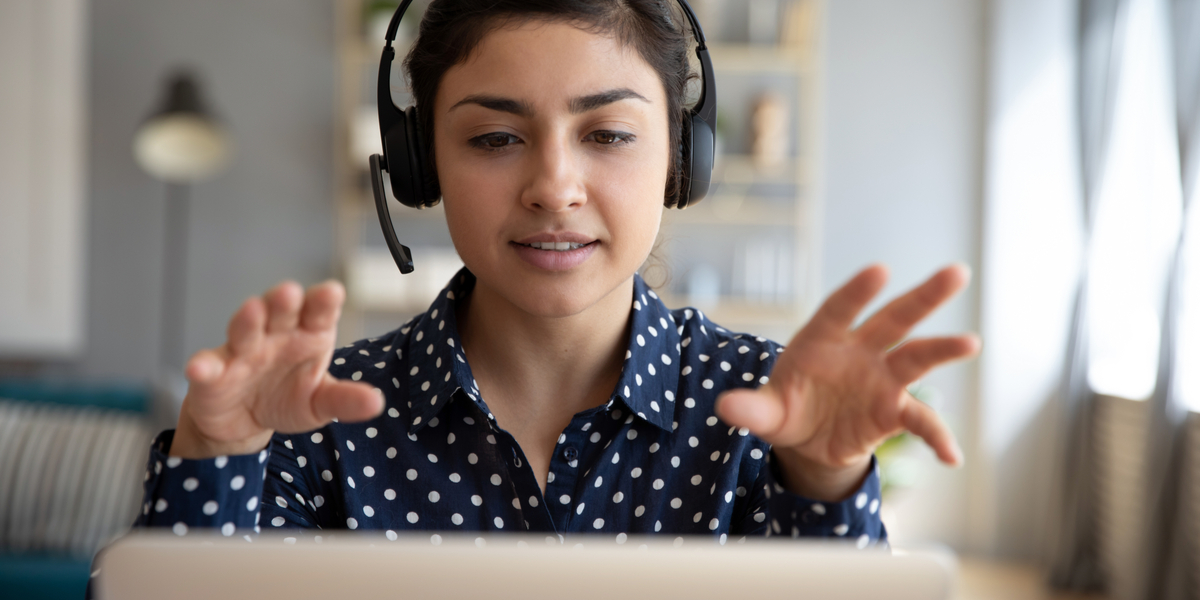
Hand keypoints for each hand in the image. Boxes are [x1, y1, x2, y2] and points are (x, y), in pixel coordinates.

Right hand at [170, 281, 383, 458]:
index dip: (324, 301)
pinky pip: (207, 366)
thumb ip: (346, 400)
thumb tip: (377, 403)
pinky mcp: (213, 373)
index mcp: (309, 334)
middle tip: (290, 292)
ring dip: (247, 319)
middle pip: (280, 311)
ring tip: (252, 310)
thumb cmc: (289, 398)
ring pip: (244, 329)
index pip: (319, 312)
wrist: (245, 422)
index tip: (332, 293)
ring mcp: (242, 350)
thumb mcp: (321, 403)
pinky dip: (203, 366)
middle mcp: (276, 334)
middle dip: (284, 300)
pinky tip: (200, 368)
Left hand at [715, 264, 979, 500]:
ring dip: (943, 349)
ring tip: (971, 342)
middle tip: (957, 273)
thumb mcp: (765, 412)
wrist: (807, 440)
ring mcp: (881, 379)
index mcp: (822, 339)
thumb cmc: (785, 409)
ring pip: (916, 358)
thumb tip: (725, 409)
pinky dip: (936, 437)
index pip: (841, 309)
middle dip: (923, 297)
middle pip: (894, 319)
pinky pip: (920, 421)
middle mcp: (859, 351)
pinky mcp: (893, 410)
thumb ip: (751, 409)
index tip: (879, 270)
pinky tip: (952, 457)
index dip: (858, 291)